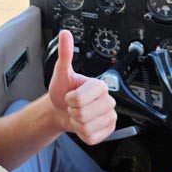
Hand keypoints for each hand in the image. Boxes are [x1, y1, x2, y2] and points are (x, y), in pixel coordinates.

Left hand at [48, 30, 116, 144]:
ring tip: (77, 114)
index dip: (71, 99)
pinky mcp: (108, 131)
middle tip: (73, 105)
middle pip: (83, 114)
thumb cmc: (62, 90)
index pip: (81, 99)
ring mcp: (110, 117)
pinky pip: (91, 137)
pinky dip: (81, 134)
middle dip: (72, 111)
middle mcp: (108, 100)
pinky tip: (82, 124)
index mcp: (99, 86)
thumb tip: (65, 33)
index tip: (70, 94)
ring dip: (76, 123)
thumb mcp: (61, 72)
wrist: (62, 109)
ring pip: (87, 127)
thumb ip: (65, 53)